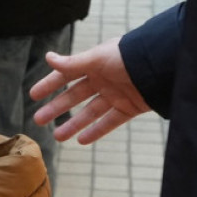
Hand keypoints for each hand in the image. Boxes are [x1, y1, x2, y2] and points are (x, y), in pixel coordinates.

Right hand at [29, 37, 150, 144]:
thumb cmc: (128, 56)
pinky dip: (96, 131)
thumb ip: (72, 63)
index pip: (66, 75)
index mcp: (94, 64)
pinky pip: (110, 122)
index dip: (50, 84)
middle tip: (38, 120)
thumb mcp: (97, 58)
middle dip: (56, 108)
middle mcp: (103, 79)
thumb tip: (48, 57)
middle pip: (74, 96)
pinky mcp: (130, 107)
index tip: (33, 95)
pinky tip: (81, 141)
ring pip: (89, 112)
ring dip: (73, 124)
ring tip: (57, 137)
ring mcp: (116, 95)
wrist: (163, 64)